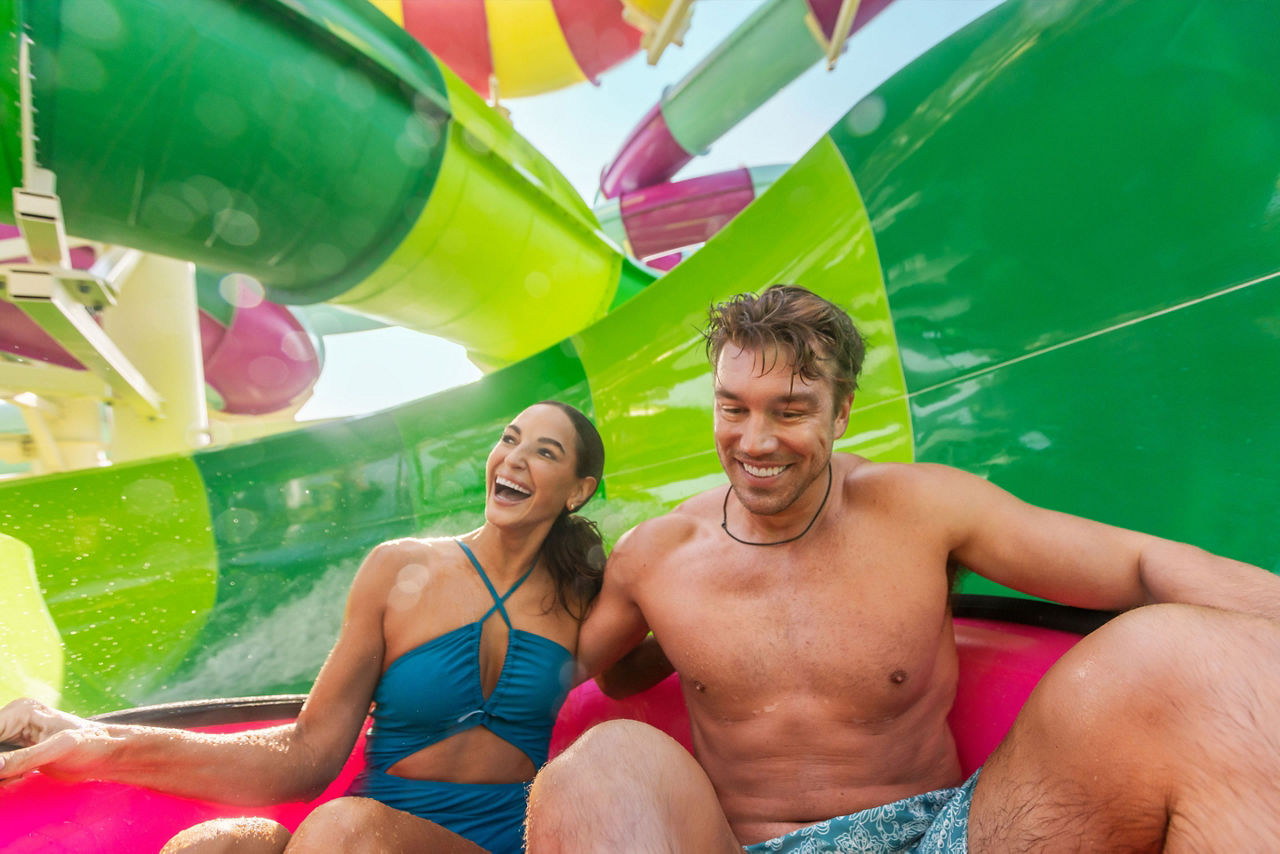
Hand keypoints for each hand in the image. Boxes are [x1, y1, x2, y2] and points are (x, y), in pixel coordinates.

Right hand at [0, 697, 121, 783]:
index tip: (4, 771)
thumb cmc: (91, 745)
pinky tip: (19, 778)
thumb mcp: (57, 751)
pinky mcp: (16, 750)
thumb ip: (22, 758)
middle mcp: (12, 720)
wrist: (106, 753)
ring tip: (19, 777)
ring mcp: (12, 735)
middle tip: (15, 776)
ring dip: (1, 775)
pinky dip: (3, 777)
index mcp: (21, 711)